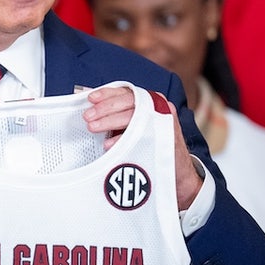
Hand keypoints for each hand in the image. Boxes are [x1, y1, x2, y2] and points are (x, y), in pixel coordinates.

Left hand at [85, 87, 202, 210]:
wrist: (176, 174)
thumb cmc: (150, 149)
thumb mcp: (134, 128)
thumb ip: (117, 117)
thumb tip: (91, 108)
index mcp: (149, 101)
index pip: (127, 91)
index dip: (107, 93)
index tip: (90, 98)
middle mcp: (158, 107)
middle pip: (129, 100)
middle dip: (105, 108)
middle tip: (88, 117)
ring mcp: (163, 120)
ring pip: (133, 114)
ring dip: (110, 121)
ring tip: (93, 128)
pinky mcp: (165, 136)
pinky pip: (140, 134)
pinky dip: (122, 139)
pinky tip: (109, 145)